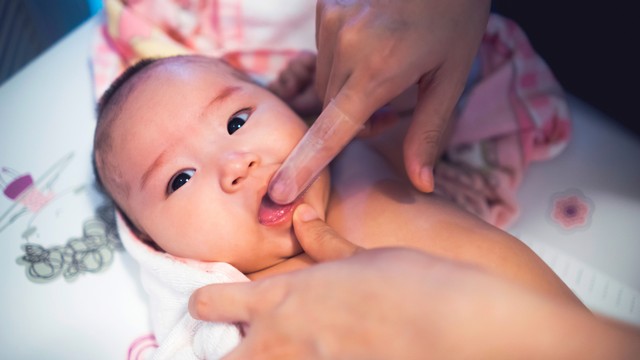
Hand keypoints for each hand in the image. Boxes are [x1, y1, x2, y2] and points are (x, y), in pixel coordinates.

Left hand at [190, 205, 639, 358]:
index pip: (212, 302)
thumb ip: (324, 243)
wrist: (458, 323)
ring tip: (284, 353)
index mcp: (286, 295)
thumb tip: (301, 218)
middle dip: (225, 355)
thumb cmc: (413, 281)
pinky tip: (334, 355)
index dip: (208, 304)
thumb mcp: (365, 256)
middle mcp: (284, 336)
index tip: (212, 306)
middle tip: (242, 349)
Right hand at [268, 0, 490, 203]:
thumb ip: (428, 131)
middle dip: (354, 116)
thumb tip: (420, 183)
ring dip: (347, 87)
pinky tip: (371, 40)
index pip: (332, 131)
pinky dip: (343, 59)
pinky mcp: (324, 7)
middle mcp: (344, 45)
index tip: (279, 192)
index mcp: (378, 69)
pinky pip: (325, 51)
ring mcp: (330, 21)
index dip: (305, 165)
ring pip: (325, 81)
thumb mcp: (451, 75)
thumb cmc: (454, 14)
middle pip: (331, 108)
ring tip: (384, 61)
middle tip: (392, 97)